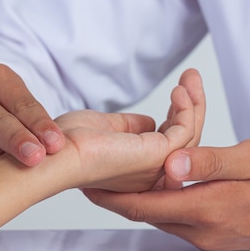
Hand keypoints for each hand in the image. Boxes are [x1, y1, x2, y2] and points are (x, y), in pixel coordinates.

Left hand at [56, 68, 204, 191]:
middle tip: (192, 78)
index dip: (178, 116)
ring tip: (191, 76)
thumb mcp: (106, 127)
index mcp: (137, 170)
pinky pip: (184, 132)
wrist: (55, 150)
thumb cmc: (69, 143)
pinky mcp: (157, 157)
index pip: (170, 144)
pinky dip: (187, 109)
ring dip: (194, 102)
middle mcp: (150, 174)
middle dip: (193, 105)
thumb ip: (130, 126)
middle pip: (185, 140)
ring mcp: (155, 168)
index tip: (179, 93)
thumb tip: (150, 121)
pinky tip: (179, 91)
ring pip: (189, 135)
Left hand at [83, 138, 249, 250]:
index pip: (142, 207)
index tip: (86, 184)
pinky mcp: (222, 234)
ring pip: (164, 216)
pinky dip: (166, 203)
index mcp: (207, 209)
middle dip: (120, 195)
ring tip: (126, 174)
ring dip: (144, 197)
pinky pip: (183, 220)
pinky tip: (165, 185)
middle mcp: (204, 229)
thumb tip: (168, 165)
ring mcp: (213, 235)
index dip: (108, 196)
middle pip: (147, 214)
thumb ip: (207, 163)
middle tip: (99, 175)